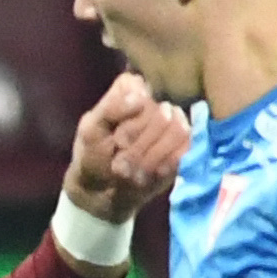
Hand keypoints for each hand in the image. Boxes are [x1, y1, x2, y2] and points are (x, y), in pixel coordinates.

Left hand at [62, 74, 191, 225]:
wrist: (102, 189)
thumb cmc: (94, 154)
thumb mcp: (90, 130)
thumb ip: (111, 109)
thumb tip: (142, 97)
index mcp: (132, 88)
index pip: (144, 94)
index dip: (130, 121)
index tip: (115, 136)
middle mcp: (157, 100)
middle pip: (161, 115)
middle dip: (138, 144)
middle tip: (121, 155)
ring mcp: (175, 122)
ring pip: (178, 131)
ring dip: (149, 157)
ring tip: (131, 168)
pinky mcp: (185, 145)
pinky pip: (185, 150)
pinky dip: (163, 166)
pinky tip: (149, 173)